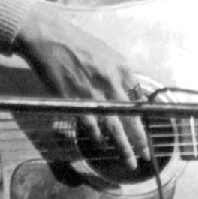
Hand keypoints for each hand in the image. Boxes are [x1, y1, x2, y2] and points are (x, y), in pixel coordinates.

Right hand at [14, 1, 149, 169]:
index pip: (139, 99)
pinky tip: (102, 145)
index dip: (144, 117)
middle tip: (145, 154)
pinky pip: (91, 124)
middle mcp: (112, 82)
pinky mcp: (75, 100)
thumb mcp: (108, 54)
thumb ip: (120, 74)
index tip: (147, 129)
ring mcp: (94, 93)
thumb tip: (130, 92)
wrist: (50, 38)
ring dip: (123, 145)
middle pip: (131, 117)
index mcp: (122, 69)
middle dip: (140, 138)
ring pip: (114, 126)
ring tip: (130, 160)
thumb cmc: (78, 44)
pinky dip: (97, 136)